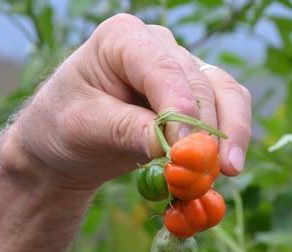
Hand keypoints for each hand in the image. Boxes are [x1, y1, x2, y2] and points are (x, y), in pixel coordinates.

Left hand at [5, 13, 251, 190]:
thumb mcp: (82, 128)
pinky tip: (228, 167)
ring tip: (227, 171)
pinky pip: (227, 109)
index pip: (162, 69)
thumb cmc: (62, 126)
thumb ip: (124, 130)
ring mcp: (181, 67)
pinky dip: (229, 139)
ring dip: (229, 134)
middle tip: (205, 173)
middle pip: (199, 83)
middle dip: (206, 130)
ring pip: (225, 93)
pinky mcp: (196, 95)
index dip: (180, 108)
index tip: (186, 149)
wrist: (63, 144)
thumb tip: (166, 146)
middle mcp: (157, 45)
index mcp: (122, 38)